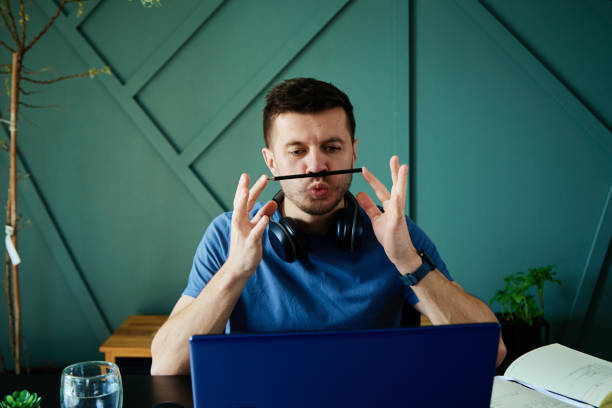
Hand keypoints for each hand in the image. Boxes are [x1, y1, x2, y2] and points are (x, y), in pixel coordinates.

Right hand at [226, 173, 276, 278]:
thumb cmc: (245, 247)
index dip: (244, 188)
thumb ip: (262, 215)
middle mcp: (239, 224)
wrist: (238, 268)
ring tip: (246, 191)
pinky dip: (259, 225)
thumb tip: (272, 203)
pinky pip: (255, 233)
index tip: (246, 175)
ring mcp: (243, 233)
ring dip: (243, 203)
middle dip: (245, 190)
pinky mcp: (250, 244)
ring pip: (241, 216)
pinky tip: (265, 218)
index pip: (243, 201)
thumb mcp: (255, 228)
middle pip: (241, 204)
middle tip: (247, 177)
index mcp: (241, 220)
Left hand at [356, 156, 420, 274]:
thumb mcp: (376, 219)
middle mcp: (396, 207)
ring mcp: (398, 215)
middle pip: (395, 186)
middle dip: (395, 172)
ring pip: (400, 195)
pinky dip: (397, 203)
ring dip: (401, 181)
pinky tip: (397, 195)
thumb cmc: (390, 236)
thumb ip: (369, 206)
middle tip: (395, 158)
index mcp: (390, 206)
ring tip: (403, 168)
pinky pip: (398, 213)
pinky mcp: (397, 224)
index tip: (364, 169)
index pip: (380, 189)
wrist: (400, 253)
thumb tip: (360, 193)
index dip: (372, 179)